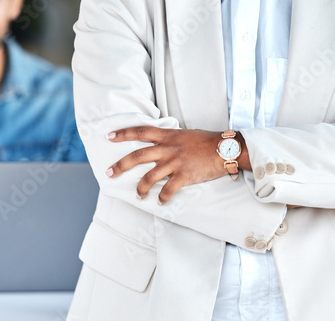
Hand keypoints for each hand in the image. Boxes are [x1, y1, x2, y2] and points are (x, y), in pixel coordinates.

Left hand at [105, 127, 226, 204]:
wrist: (225, 148)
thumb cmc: (206, 141)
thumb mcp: (184, 134)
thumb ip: (170, 138)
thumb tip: (158, 142)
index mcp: (168, 135)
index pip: (140, 131)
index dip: (123, 133)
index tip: (109, 136)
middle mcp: (168, 148)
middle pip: (137, 156)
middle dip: (120, 165)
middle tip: (108, 173)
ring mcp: (175, 162)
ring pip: (149, 176)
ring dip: (140, 188)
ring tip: (137, 196)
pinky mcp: (184, 175)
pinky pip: (168, 189)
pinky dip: (162, 198)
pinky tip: (159, 202)